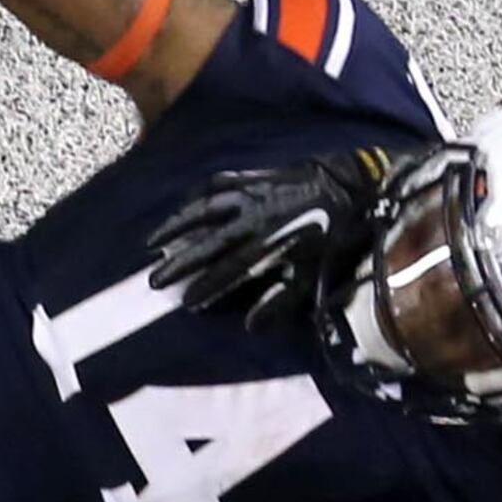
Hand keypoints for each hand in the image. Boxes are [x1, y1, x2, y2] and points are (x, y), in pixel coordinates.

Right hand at [146, 151, 389, 335]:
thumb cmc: (330, 235)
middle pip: (207, 243)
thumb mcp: (312, 273)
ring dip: (176, 226)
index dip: (206, 287)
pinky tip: (185, 208)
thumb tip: (248, 324)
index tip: (184, 302)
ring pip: (204, 210)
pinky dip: (199, 197)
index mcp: (268, 243)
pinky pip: (218, 185)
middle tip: (154, 280)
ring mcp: (249, 194)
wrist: (347, 186)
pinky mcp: (252, 177)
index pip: (228, 270)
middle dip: (179, 263)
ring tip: (154, 243)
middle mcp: (252, 217)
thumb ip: (280, 300)